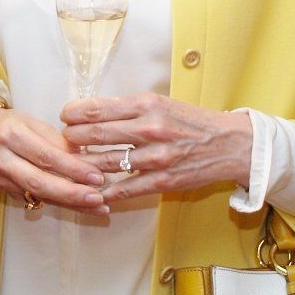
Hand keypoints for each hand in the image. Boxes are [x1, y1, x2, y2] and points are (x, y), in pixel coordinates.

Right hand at [0, 106, 107, 213]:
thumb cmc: (10, 124)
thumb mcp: (32, 122)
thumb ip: (57, 140)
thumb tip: (85, 157)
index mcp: (12, 135)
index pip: (46, 156)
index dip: (73, 168)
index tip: (97, 176)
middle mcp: (3, 159)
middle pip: (40, 182)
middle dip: (72, 193)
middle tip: (98, 199)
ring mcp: (2, 178)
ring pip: (38, 195)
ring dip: (70, 203)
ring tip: (97, 207)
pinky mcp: (4, 190)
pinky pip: (35, 198)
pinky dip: (59, 203)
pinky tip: (80, 206)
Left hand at [61, 94, 252, 203]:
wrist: (230, 143)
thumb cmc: (190, 121)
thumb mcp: (160, 103)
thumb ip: (129, 108)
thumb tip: (91, 112)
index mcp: (147, 104)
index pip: (98, 108)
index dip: (74, 114)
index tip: (65, 117)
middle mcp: (150, 128)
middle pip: (97, 134)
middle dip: (73, 139)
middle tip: (64, 141)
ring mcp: (157, 156)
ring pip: (107, 163)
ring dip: (85, 165)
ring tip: (74, 164)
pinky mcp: (164, 180)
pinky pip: (127, 188)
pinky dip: (107, 192)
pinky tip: (95, 192)